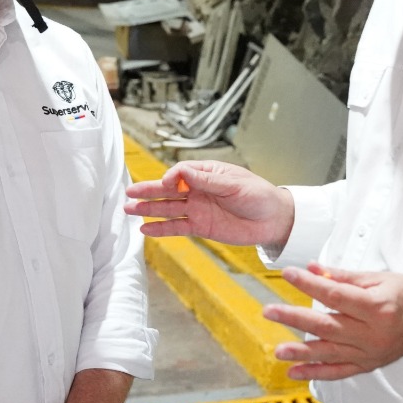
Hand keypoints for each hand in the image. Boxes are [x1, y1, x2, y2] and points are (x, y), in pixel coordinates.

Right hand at [123, 160, 293, 248]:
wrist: (274, 220)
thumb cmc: (259, 195)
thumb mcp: (235, 184)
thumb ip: (207, 181)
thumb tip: (182, 173)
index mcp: (207, 174)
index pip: (181, 172)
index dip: (171, 177)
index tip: (168, 184)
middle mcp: (199, 190)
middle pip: (168, 190)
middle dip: (148, 191)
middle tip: (128, 192)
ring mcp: (198, 209)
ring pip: (168, 209)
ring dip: (149, 209)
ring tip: (128, 209)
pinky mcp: (201, 226)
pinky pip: (177, 227)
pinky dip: (161, 229)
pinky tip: (145, 229)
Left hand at [262, 263, 402, 379]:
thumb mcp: (378, 278)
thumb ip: (343, 276)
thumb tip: (313, 268)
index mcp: (377, 307)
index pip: (336, 296)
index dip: (310, 284)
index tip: (289, 274)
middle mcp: (372, 334)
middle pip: (327, 326)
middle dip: (295, 318)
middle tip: (270, 311)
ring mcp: (369, 353)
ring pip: (329, 353)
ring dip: (300, 352)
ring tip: (278, 349)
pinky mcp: (367, 365)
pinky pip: (338, 372)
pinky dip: (316, 373)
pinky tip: (295, 372)